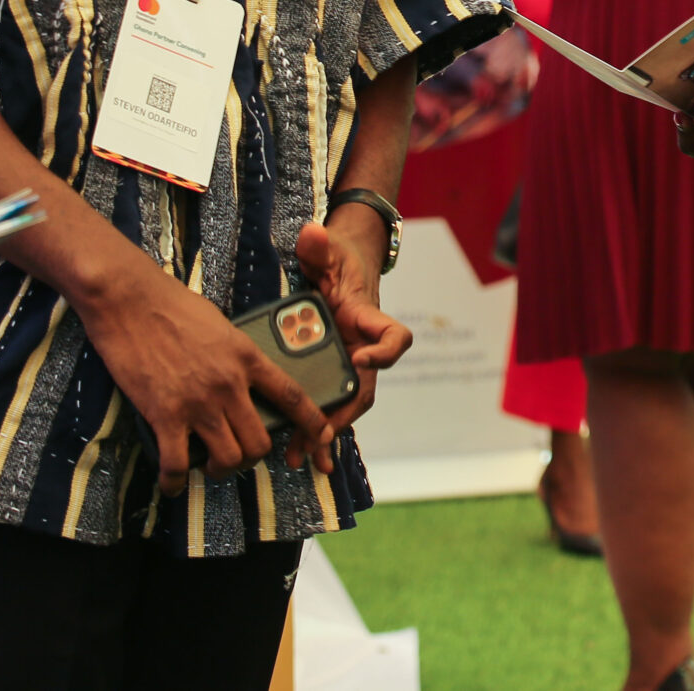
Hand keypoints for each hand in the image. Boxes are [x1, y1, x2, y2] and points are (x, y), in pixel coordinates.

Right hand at [76, 259, 329, 493]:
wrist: (130, 300)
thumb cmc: (172, 305)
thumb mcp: (220, 325)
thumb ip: (235, 355)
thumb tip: (238, 376)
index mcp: (246, 358)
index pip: (291, 395)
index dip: (311, 421)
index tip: (322, 435)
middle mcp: (229, 384)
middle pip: (259, 442)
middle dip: (252, 458)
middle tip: (237, 456)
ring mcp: (198, 402)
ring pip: (228, 458)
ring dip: (220, 470)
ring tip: (208, 466)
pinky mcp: (165, 415)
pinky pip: (177, 464)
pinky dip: (174, 482)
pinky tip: (171, 484)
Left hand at [303, 218, 414, 439]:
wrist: (338, 270)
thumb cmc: (337, 260)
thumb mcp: (328, 250)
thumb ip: (319, 245)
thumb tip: (312, 234)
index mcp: (368, 319)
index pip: (394, 338)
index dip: (385, 351)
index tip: (362, 356)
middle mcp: (363, 347)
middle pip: (365, 388)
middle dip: (344, 416)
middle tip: (321, 436)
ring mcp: (347, 364)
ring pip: (346, 407)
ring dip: (326, 435)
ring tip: (305, 459)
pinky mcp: (328, 373)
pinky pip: (326, 406)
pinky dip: (315, 432)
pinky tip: (299, 454)